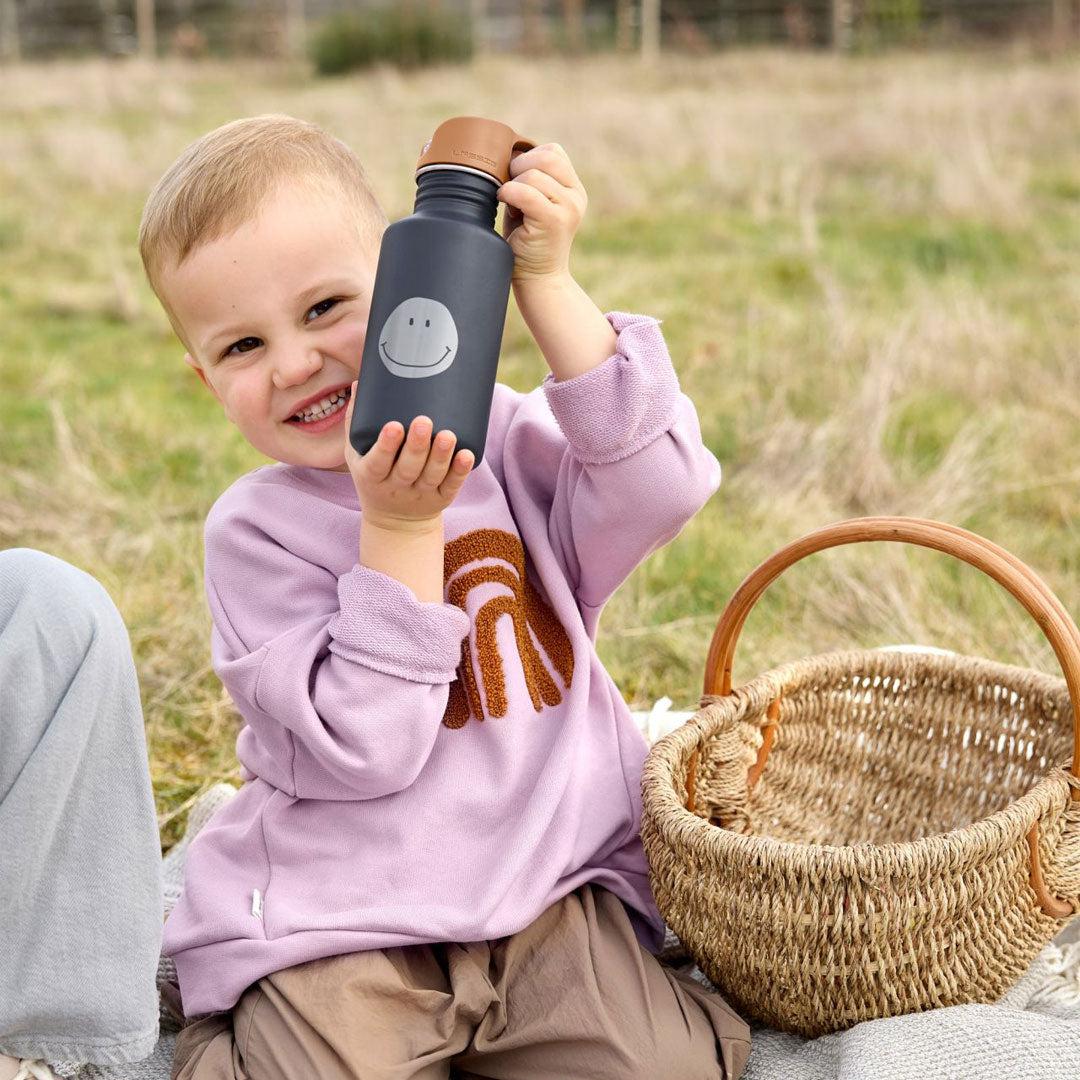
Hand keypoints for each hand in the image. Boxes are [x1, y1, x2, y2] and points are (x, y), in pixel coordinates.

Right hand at [343, 381, 473, 528]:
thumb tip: (361, 382)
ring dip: (441, 456)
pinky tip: (467, 454)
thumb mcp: (356, 454)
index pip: (377, 462)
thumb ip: (356, 421)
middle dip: (417, 446)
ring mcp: (421, 494)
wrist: (395, 521)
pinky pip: (452, 485)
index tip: (394, 426)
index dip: (386, 446)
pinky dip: (460, 471)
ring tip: (448, 435)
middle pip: (407, 468)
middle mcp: (396, 487)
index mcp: (371, 475)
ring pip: (432, 475)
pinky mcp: (442, 498)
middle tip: (424, 421)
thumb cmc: (376, 475)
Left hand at [497, 142, 586, 284]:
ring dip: (514, 186)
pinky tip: (506, 205)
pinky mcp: (555, 220)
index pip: (553, 152)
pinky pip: (526, 193)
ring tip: (514, 207)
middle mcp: (576, 196)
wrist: (538, 279)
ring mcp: (569, 208)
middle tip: (511, 191)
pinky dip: (509, 194)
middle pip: (546, 157)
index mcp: (573, 189)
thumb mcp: (532, 203)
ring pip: (533, 174)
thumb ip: (530, 179)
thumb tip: (508, 153)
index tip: (518, 182)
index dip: (528, 158)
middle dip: (520, 168)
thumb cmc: (528, 242)